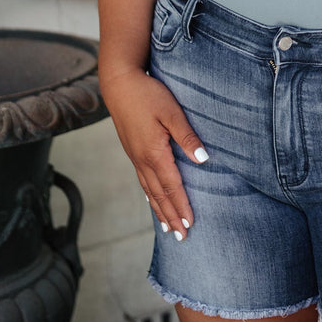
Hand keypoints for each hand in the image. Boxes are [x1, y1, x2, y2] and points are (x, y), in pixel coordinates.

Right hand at [101, 68, 207, 240]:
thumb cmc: (148, 94)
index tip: (190, 224)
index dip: (182, 206)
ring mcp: (135, 156)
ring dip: (159, 210)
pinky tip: (151, 200)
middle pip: (159, 195)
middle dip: (171, 217)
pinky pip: (142, 180)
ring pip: (148, 190)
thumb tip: (202, 159)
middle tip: (182, 237)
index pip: (171, 187)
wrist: (119, 84)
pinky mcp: (132, 150)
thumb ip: (186, 136)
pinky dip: (149, 195)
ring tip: (168, 228)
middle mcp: (142, 159)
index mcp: (154, 153)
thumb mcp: (172, 112)